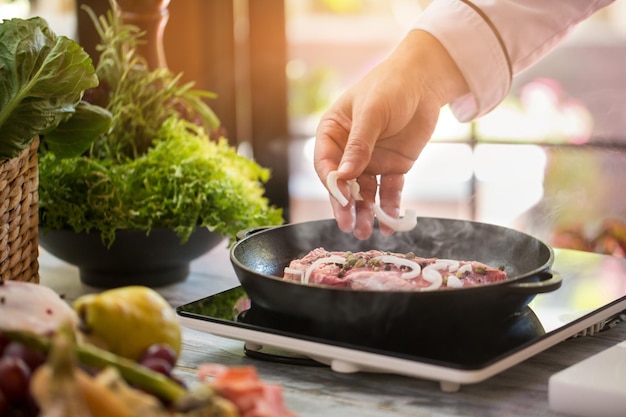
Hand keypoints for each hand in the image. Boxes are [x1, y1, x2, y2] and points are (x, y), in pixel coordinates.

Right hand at [314, 30, 468, 238]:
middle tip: (349, 226)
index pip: (326, 164)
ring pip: (364, 192)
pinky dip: (390, 207)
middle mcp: (348, 151)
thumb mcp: (373, 113)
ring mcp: (371, 161)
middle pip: (343, 184)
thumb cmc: (391, 86)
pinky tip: (391, 223)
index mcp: (333, 133)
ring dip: (365, 212)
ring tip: (365, 232)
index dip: (332, 184)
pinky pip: (389, 191)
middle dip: (346, 206)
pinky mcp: (393, 168)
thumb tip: (344, 176)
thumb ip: (359, 144)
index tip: (341, 201)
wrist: (426, 81)